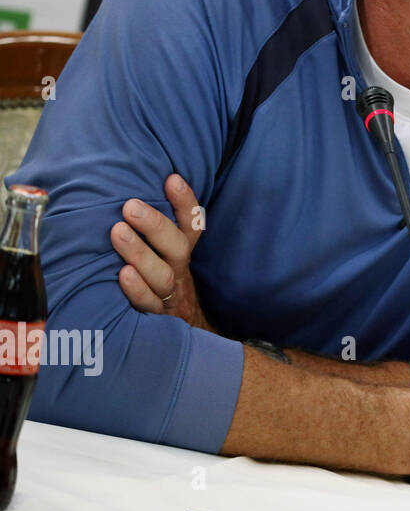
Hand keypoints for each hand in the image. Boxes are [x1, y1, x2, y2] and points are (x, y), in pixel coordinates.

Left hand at [111, 174, 215, 333]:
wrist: (175, 331)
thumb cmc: (154, 281)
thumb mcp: (161, 254)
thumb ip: (151, 230)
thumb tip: (125, 191)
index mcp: (180, 252)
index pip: (191, 223)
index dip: (184, 202)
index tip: (171, 178)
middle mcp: (177, 270)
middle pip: (176, 246)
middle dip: (155, 225)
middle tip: (130, 206)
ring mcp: (167, 295)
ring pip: (161, 275)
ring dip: (141, 253)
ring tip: (118, 233)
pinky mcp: (153, 317)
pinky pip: (148, 303)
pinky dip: (137, 289)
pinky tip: (122, 275)